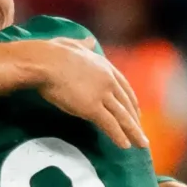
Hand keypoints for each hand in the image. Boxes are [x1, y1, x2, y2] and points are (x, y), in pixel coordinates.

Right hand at [24, 39, 149, 151]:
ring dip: (134, 132)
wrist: (44, 62)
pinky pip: (109, 124)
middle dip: (135, 120)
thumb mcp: (72, 44)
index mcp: (104, 65)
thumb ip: (83, 45)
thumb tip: (90, 41)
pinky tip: (125, 146)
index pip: (124, 86)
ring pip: (122, 116)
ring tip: (141, 145)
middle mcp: (107, 80)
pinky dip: (118, 136)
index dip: (132, 101)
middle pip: (126, 103)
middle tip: (141, 134)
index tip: (137, 112)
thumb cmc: (52, 53)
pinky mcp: (92, 107)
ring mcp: (101, 94)